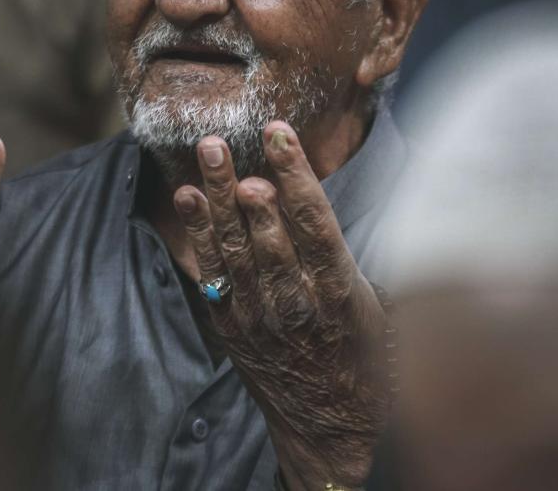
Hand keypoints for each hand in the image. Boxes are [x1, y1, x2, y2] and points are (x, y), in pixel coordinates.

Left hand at [173, 122, 391, 490]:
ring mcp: (258, 315)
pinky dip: (198, 234)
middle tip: (220, 141)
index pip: (313, 220)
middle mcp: (295, 301)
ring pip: (233, 246)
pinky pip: (212, 272)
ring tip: (207, 153)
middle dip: (240, 181)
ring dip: (215, 196)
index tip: (278, 133)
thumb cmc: (359, 353)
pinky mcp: (232, 325)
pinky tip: (188, 198)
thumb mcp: (369, 303)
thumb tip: (312, 195)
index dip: (293, 173)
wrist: (330, 424)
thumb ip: (339, 252)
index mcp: (337, 290)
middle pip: (263, 230)